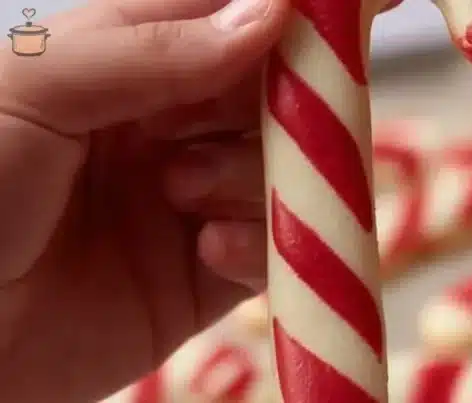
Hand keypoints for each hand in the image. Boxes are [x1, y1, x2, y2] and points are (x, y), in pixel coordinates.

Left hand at [0, 0, 288, 399]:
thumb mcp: (33, 91)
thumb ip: (149, 48)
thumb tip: (269, 12)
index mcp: (124, 64)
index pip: (228, 16)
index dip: (299, 9)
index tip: (370, 3)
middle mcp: (166, 125)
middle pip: (273, 94)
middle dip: (293, 102)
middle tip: (294, 114)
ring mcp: (192, 200)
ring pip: (284, 171)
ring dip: (257, 179)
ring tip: (187, 195)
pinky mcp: (207, 275)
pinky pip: (273, 249)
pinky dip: (259, 245)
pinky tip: (207, 253)